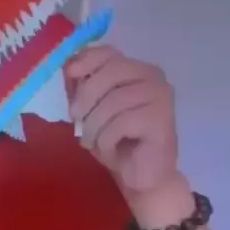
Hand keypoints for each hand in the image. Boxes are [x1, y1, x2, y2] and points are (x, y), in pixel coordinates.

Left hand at [65, 45, 177, 195]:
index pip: (109, 52)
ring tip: (94, 142)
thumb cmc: (116, 143)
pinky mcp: (161, 118)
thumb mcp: (91, 111)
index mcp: (136, 70)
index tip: (71, 74)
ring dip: (95, 127)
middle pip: (109, 73)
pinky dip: (108, 141)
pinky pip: (121, 123)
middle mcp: (152, 76)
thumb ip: (82, 88)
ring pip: (113, 101)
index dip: (87, 60)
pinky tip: (112, 151)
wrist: (140, 177)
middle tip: (78, 123)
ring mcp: (160, 96)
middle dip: (86, 99)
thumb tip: (67, 64)